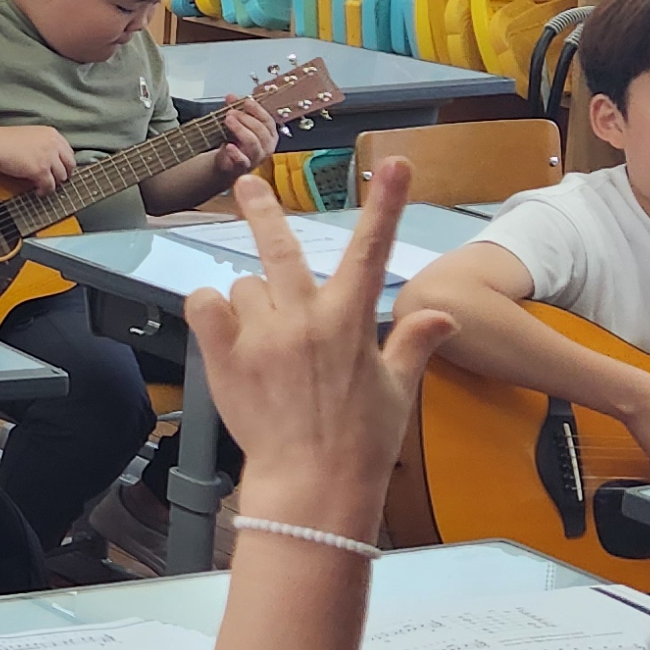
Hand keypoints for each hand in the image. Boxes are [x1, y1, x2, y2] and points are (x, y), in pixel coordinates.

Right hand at [0, 124, 77, 190]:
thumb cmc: (5, 140)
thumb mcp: (31, 135)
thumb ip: (44, 144)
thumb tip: (50, 159)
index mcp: (51, 133)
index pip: (68, 151)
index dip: (66, 163)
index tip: (62, 169)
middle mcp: (53, 144)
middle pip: (70, 164)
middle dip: (65, 174)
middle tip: (58, 181)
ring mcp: (48, 157)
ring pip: (61, 177)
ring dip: (54, 184)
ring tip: (45, 186)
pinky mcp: (40, 170)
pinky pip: (49, 186)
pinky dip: (45, 191)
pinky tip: (39, 191)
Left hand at [181, 165, 454, 524]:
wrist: (313, 486)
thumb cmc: (361, 443)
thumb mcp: (398, 391)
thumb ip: (414, 344)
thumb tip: (444, 314)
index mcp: (350, 321)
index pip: (372, 249)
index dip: (386, 202)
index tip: (393, 163)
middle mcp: (305, 318)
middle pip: (281, 247)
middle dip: (263, 209)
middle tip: (247, 184)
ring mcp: (262, 335)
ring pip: (244, 286)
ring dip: (250, 304)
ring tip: (266, 345)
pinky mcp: (225, 356)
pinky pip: (204, 304)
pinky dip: (210, 311)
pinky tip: (224, 331)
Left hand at [212, 93, 281, 175]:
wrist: (227, 164)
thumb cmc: (237, 142)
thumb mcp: (238, 124)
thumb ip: (235, 109)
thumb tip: (231, 96)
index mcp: (270, 134)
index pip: (268, 120)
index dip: (257, 110)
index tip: (246, 101)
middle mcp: (267, 146)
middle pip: (260, 130)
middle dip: (245, 118)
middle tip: (231, 112)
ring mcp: (257, 157)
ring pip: (253, 142)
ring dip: (240, 129)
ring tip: (228, 120)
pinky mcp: (245, 167)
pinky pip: (243, 160)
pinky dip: (236, 153)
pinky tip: (228, 146)